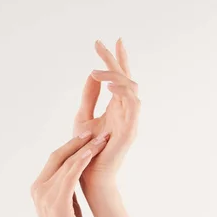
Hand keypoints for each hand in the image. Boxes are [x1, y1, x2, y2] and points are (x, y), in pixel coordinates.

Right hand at [31, 131, 109, 216]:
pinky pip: (70, 175)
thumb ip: (65, 189)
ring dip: (85, 149)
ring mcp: (46, 195)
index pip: (54, 159)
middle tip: (95, 130)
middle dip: (77, 142)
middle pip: (58, 156)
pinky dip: (81, 161)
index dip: (70, 145)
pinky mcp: (57, 202)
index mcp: (38, 188)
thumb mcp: (64, 205)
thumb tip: (75, 173)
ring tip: (101, 139)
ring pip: (66, 163)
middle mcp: (39, 188)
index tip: (87, 136)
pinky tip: (92, 153)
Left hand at [73, 39, 140, 186]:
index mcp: (116, 107)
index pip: (119, 78)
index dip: (116, 59)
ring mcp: (130, 120)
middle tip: (103, 43)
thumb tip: (93, 74)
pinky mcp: (130, 130)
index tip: (110, 40)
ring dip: (115, 76)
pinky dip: (123, 92)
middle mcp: (126, 111)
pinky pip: (132, 105)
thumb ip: (89, 96)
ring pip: (131, 88)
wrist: (89, 176)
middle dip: (115, 59)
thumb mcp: (84, 116)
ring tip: (97, 71)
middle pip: (126, 78)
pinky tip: (109, 85)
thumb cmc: (87, 150)